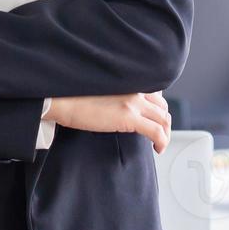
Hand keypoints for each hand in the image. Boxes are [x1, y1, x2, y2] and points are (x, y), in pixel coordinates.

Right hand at [47, 91, 171, 153]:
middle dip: (164, 123)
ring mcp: (133, 103)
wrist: (63, 100)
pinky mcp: (130, 118)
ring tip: (159, 143)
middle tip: (159, 134)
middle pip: (162, 107)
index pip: (156, 94)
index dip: (158, 109)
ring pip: (163, 119)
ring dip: (165, 133)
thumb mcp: (102, 91)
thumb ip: (118, 95)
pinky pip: (157, 132)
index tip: (155, 120)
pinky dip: (162, 141)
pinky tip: (157, 148)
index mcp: (128, 82)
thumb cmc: (75, 98)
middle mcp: (134, 89)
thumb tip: (123, 109)